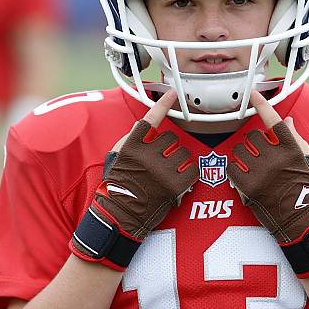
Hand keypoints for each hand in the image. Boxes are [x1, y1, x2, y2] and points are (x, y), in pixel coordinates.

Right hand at [71, 90, 198, 270]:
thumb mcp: (116, 157)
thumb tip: (142, 123)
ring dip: (180, 159)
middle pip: (171, 138)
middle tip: (163, 159)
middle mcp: (147, 156)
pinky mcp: (174, 185)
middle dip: (170, 147)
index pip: (150, 119)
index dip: (162, 104)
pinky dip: (190, 173)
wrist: (120, 216)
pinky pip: (192, 170)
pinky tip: (180, 179)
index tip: (171, 92)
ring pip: (183, 152)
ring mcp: (161, 170)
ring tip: (170, 171)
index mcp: (131, 146)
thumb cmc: (117, 185)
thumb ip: (129, 138)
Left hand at [227, 91, 308, 277]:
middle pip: (253, 137)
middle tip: (259, 155)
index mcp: (291, 148)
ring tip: (252, 167)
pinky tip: (245, 176)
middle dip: (254, 144)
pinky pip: (232, 168)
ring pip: (240, 151)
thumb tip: (287, 121)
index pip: (274, 120)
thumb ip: (295, 138)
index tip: (253, 93)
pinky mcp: (248, 185)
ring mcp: (260, 172)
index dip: (263, 104)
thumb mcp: (306, 159)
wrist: (300, 217)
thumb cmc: (305, 187)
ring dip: (243, 156)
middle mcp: (275, 158)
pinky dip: (235, 170)